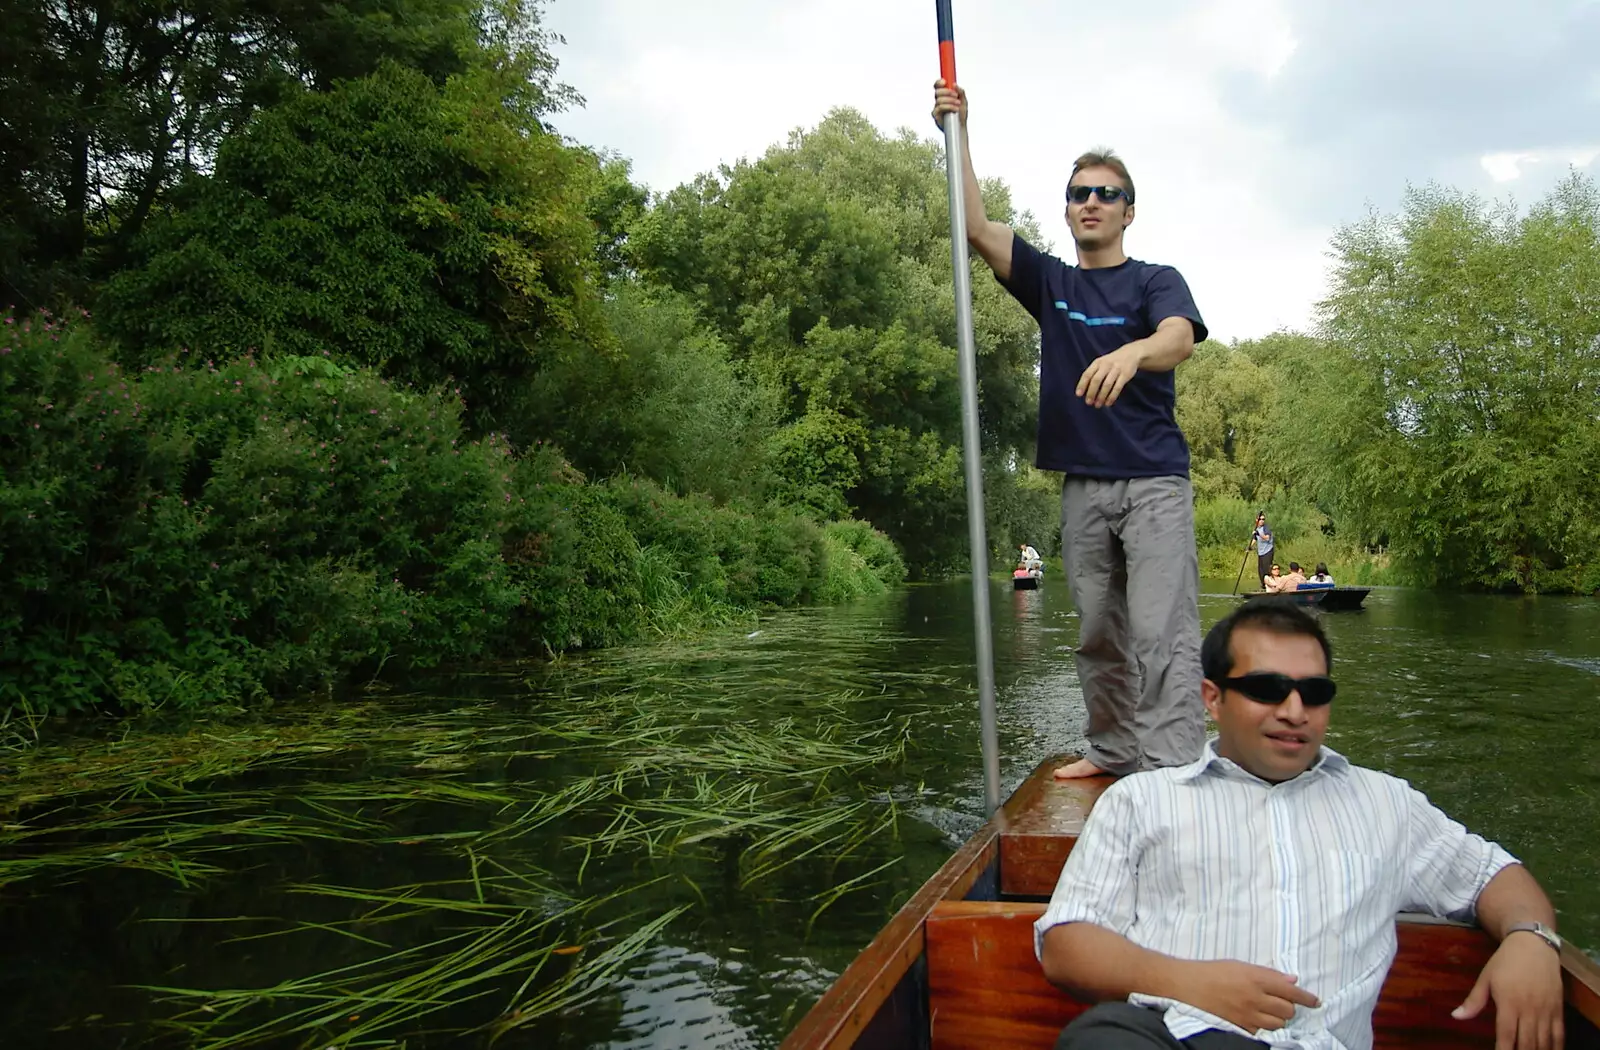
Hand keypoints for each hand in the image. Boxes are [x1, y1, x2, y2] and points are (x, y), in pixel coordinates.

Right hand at [931, 79, 965, 129]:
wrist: (961, 127)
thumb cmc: (961, 115)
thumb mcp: (964, 101)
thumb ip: (961, 92)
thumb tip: (955, 84)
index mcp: (944, 96)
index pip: (937, 86)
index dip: (939, 82)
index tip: (945, 82)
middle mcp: (939, 101)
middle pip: (937, 92)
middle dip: (947, 92)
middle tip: (955, 95)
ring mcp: (936, 108)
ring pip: (939, 100)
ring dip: (950, 101)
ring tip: (958, 104)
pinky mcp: (935, 116)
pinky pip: (939, 108)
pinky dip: (949, 107)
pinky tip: (955, 109)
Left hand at [1076, 344, 1141, 406]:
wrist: (1131, 353)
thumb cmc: (1112, 362)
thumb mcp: (1101, 363)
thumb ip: (1093, 374)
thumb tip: (1083, 391)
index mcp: (1097, 362)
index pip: (1087, 374)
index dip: (1082, 385)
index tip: (1078, 395)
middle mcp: (1106, 365)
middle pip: (1096, 380)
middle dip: (1091, 392)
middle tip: (1088, 402)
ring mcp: (1116, 369)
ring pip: (1107, 384)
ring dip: (1101, 396)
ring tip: (1098, 405)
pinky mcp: (1125, 374)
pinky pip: (1118, 387)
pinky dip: (1112, 396)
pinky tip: (1108, 403)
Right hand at [1176, 959, 1319, 1033]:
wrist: (1187, 984)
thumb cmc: (1212, 971)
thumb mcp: (1240, 965)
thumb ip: (1267, 973)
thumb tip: (1291, 980)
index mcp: (1257, 978)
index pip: (1292, 991)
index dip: (1307, 998)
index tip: (1315, 1001)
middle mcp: (1255, 998)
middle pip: (1288, 1011)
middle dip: (1289, 1007)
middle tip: (1281, 1001)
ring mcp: (1247, 1015)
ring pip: (1277, 1023)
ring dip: (1277, 1018)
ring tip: (1268, 1010)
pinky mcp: (1239, 1027)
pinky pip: (1261, 1031)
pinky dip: (1262, 1025)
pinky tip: (1254, 1017)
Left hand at [1453, 935, 1563, 1048]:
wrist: (1533, 944)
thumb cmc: (1505, 961)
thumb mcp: (1486, 978)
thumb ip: (1474, 1001)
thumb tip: (1456, 1016)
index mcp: (1508, 1002)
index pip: (1506, 1034)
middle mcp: (1529, 1009)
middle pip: (1526, 1042)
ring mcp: (1546, 1010)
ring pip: (1543, 1041)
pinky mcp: (1558, 1008)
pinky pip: (1559, 1034)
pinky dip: (1555, 1046)